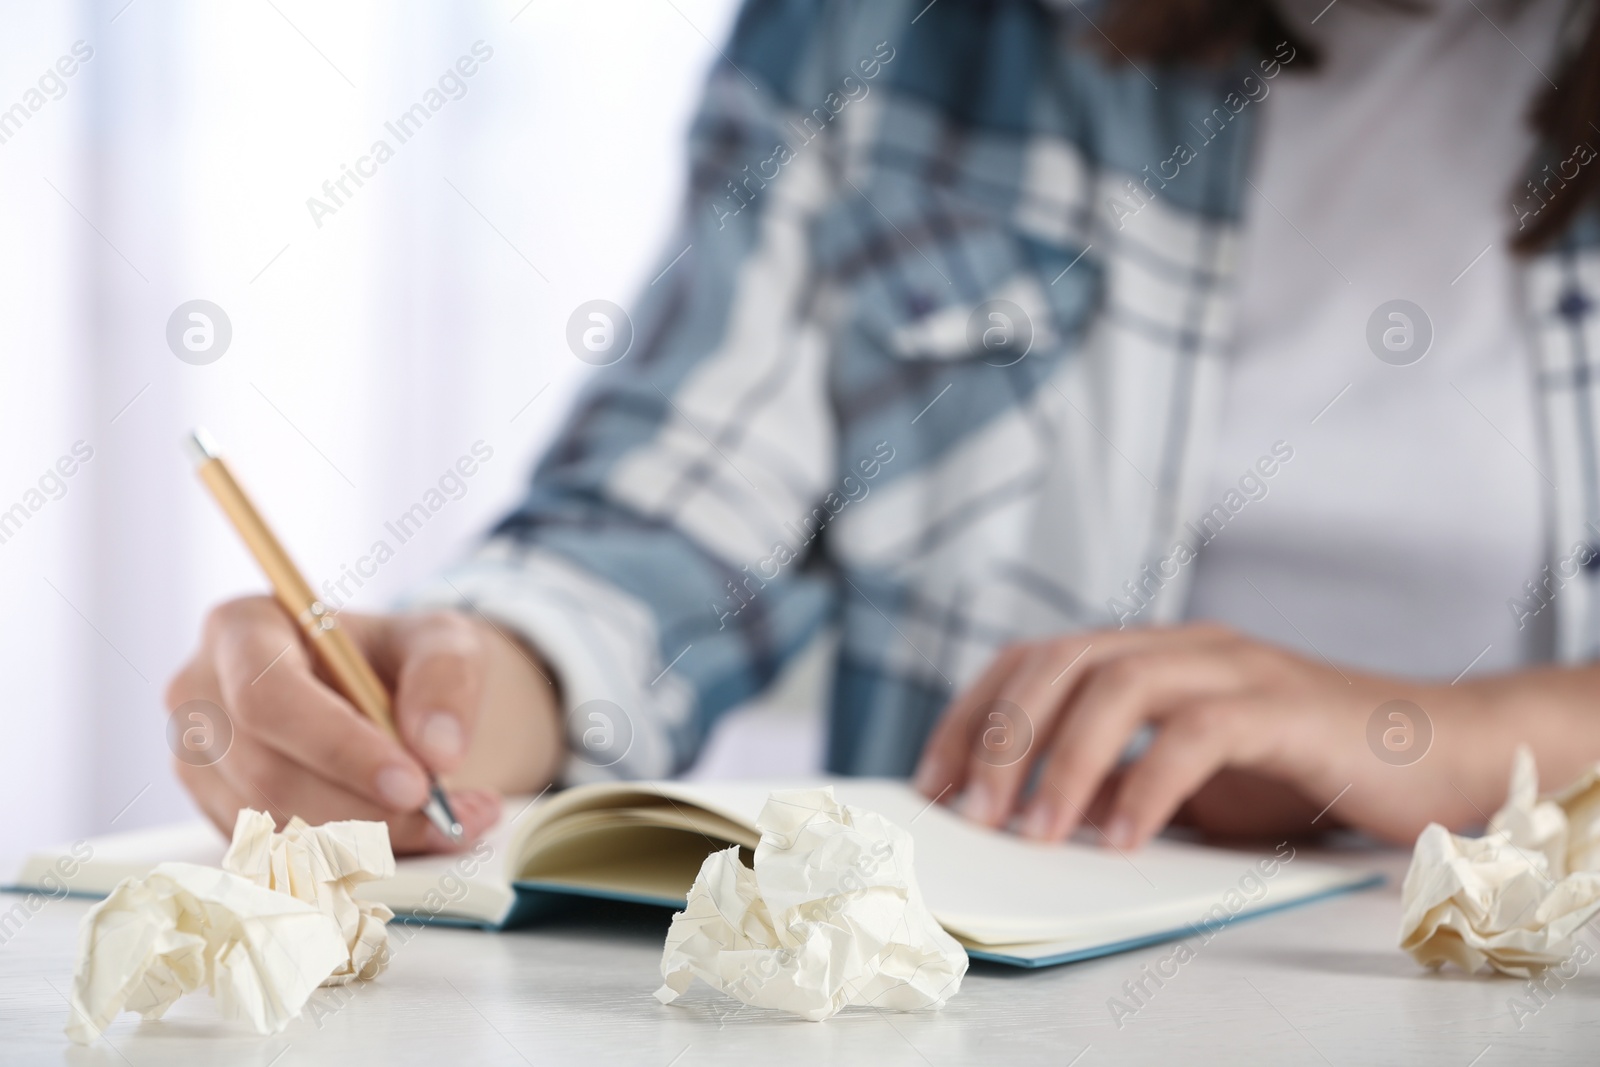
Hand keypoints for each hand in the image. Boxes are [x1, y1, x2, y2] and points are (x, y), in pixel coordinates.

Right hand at [167, 597, 559, 853]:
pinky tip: (410, 838)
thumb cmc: (401, 658)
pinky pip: (277, 857)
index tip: (414, 784)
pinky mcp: (217, 815)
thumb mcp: (441, 641)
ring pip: (273, 827)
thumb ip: (446, 678)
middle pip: (268, 774)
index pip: (269, 697)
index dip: (339, 748)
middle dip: (364, 810)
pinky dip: (351, 860)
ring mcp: (199, 762)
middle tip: (449, 817)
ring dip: (367, 841)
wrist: (384, 695)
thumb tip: (439, 751)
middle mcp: (201, 696)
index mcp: (242, 629)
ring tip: (448, 824)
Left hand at [912, 623, 1516, 848]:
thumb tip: (1035, 817)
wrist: (1434, 752)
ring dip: (1062, 760)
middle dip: (1002, 737)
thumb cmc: (1302, 768)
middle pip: (1060, 661)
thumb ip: (1118, 783)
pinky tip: (1121, 841)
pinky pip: (1197, 733)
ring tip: (1034, 834)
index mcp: (1148, 650)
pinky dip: (1147, 787)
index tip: (932, 781)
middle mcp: (1181, 643)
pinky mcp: (1283, 706)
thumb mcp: (1187, 781)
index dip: (973, 713)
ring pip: (1118, 682)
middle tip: (971, 814)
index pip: (1033, 659)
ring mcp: (1233, 666)